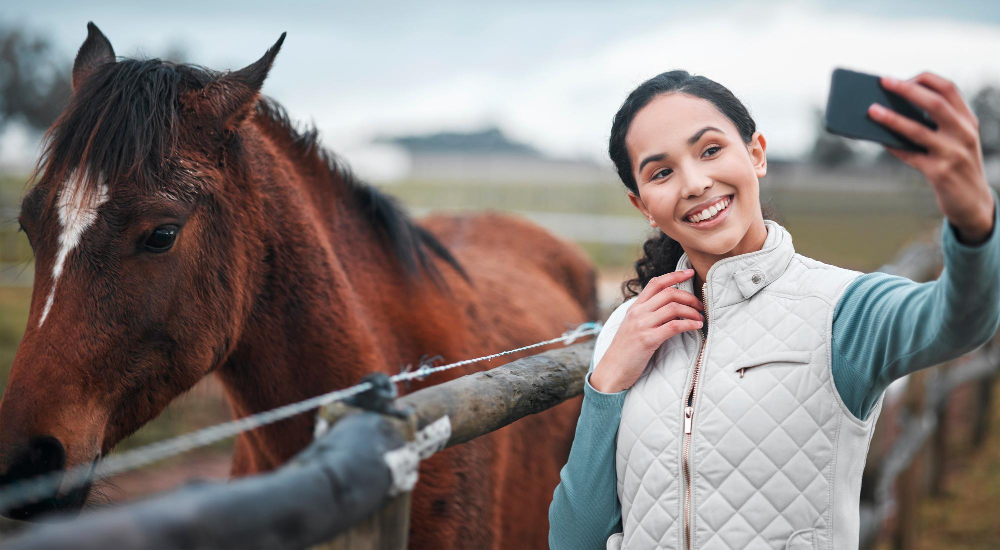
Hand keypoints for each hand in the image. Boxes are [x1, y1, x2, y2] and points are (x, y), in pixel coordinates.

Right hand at [591, 269, 704, 392]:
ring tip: (700, 318)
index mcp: (634, 308)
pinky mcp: (647, 339)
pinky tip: (696, 327)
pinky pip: (674, 326)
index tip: (689, 272)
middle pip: (669, 293)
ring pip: (673, 307)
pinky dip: (689, 324)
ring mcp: (641, 325)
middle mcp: (637, 313)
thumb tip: (670, 307)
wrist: (611, 371)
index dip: (674, 275)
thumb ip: (647, 315)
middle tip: (700, 305)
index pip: (656, 283)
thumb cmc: (625, 351)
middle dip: (689, 296)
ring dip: (692, 311)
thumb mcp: (632, 327)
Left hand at [868, 72, 994, 243]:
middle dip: (907, 90)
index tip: (902, 78)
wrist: (974, 202)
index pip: (949, 89)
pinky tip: (879, 139)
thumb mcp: (956, 140)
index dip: (924, 79)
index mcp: (968, 120)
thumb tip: (895, 108)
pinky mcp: (939, 173)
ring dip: (891, 118)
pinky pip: (909, 155)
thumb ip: (937, 124)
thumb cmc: (957, 165)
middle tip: (883, 82)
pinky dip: (893, 145)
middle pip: (934, 103)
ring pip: (917, 130)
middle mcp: (964, 133)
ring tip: (871, 110)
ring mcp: (953, 153)